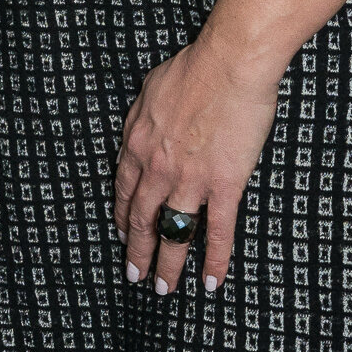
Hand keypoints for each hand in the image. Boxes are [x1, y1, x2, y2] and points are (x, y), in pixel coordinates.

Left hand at [114, 36, 282, 293]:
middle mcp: (156, 167)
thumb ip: (142, 120)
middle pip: (142, 218)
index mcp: (137, 143)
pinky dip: (214, 260)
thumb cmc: (193, 69)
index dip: (122, 217)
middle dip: (137, 250)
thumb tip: (139, 135)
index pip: (123, 190)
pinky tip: (210, 282)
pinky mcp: (224, 185)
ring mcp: (189, 180)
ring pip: (173, 232)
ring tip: (163, 288)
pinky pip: (217, 231)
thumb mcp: (149, 91)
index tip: (123, 234)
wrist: (229, 64)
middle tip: (134, 274)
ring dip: (167, 264)